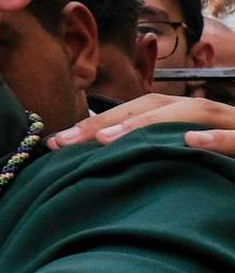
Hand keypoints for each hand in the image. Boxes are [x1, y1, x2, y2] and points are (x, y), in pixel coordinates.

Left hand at [51, 93, 234, 155]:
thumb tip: (109, 160)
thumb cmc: (231, 165)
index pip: (138, 113)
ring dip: (148, 125)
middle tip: (64, 142)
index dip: (97, 123)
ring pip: (192, 115)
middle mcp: (210, 115)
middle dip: (106, 123)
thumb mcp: (191, 159)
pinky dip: (217, 138)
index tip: (55, 143)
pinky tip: (189, 143)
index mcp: (191, 118)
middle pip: (154, 108)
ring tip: (108, 140)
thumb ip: (157, 155)